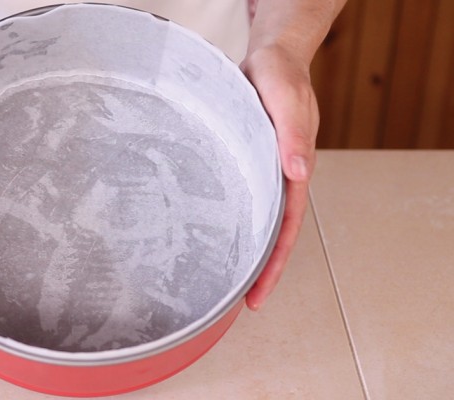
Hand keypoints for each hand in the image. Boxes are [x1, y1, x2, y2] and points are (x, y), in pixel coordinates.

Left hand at [240, 43, 319, 310]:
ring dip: (239, 249)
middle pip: (269, 235)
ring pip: (250, 220)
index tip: (257, 295)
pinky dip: (225, 219)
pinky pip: (235, 198)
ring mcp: (259, 173)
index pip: (285, 230)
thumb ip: (292, 134)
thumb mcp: (287, 99)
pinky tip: (206, 232)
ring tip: (216, 279)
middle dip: (257, 271)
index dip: (273, 265)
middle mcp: (276, 179)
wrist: (269, 59)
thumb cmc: (281, 77)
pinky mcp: (240, 162)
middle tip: (238, 304)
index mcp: (292, 173)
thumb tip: (298, 173)